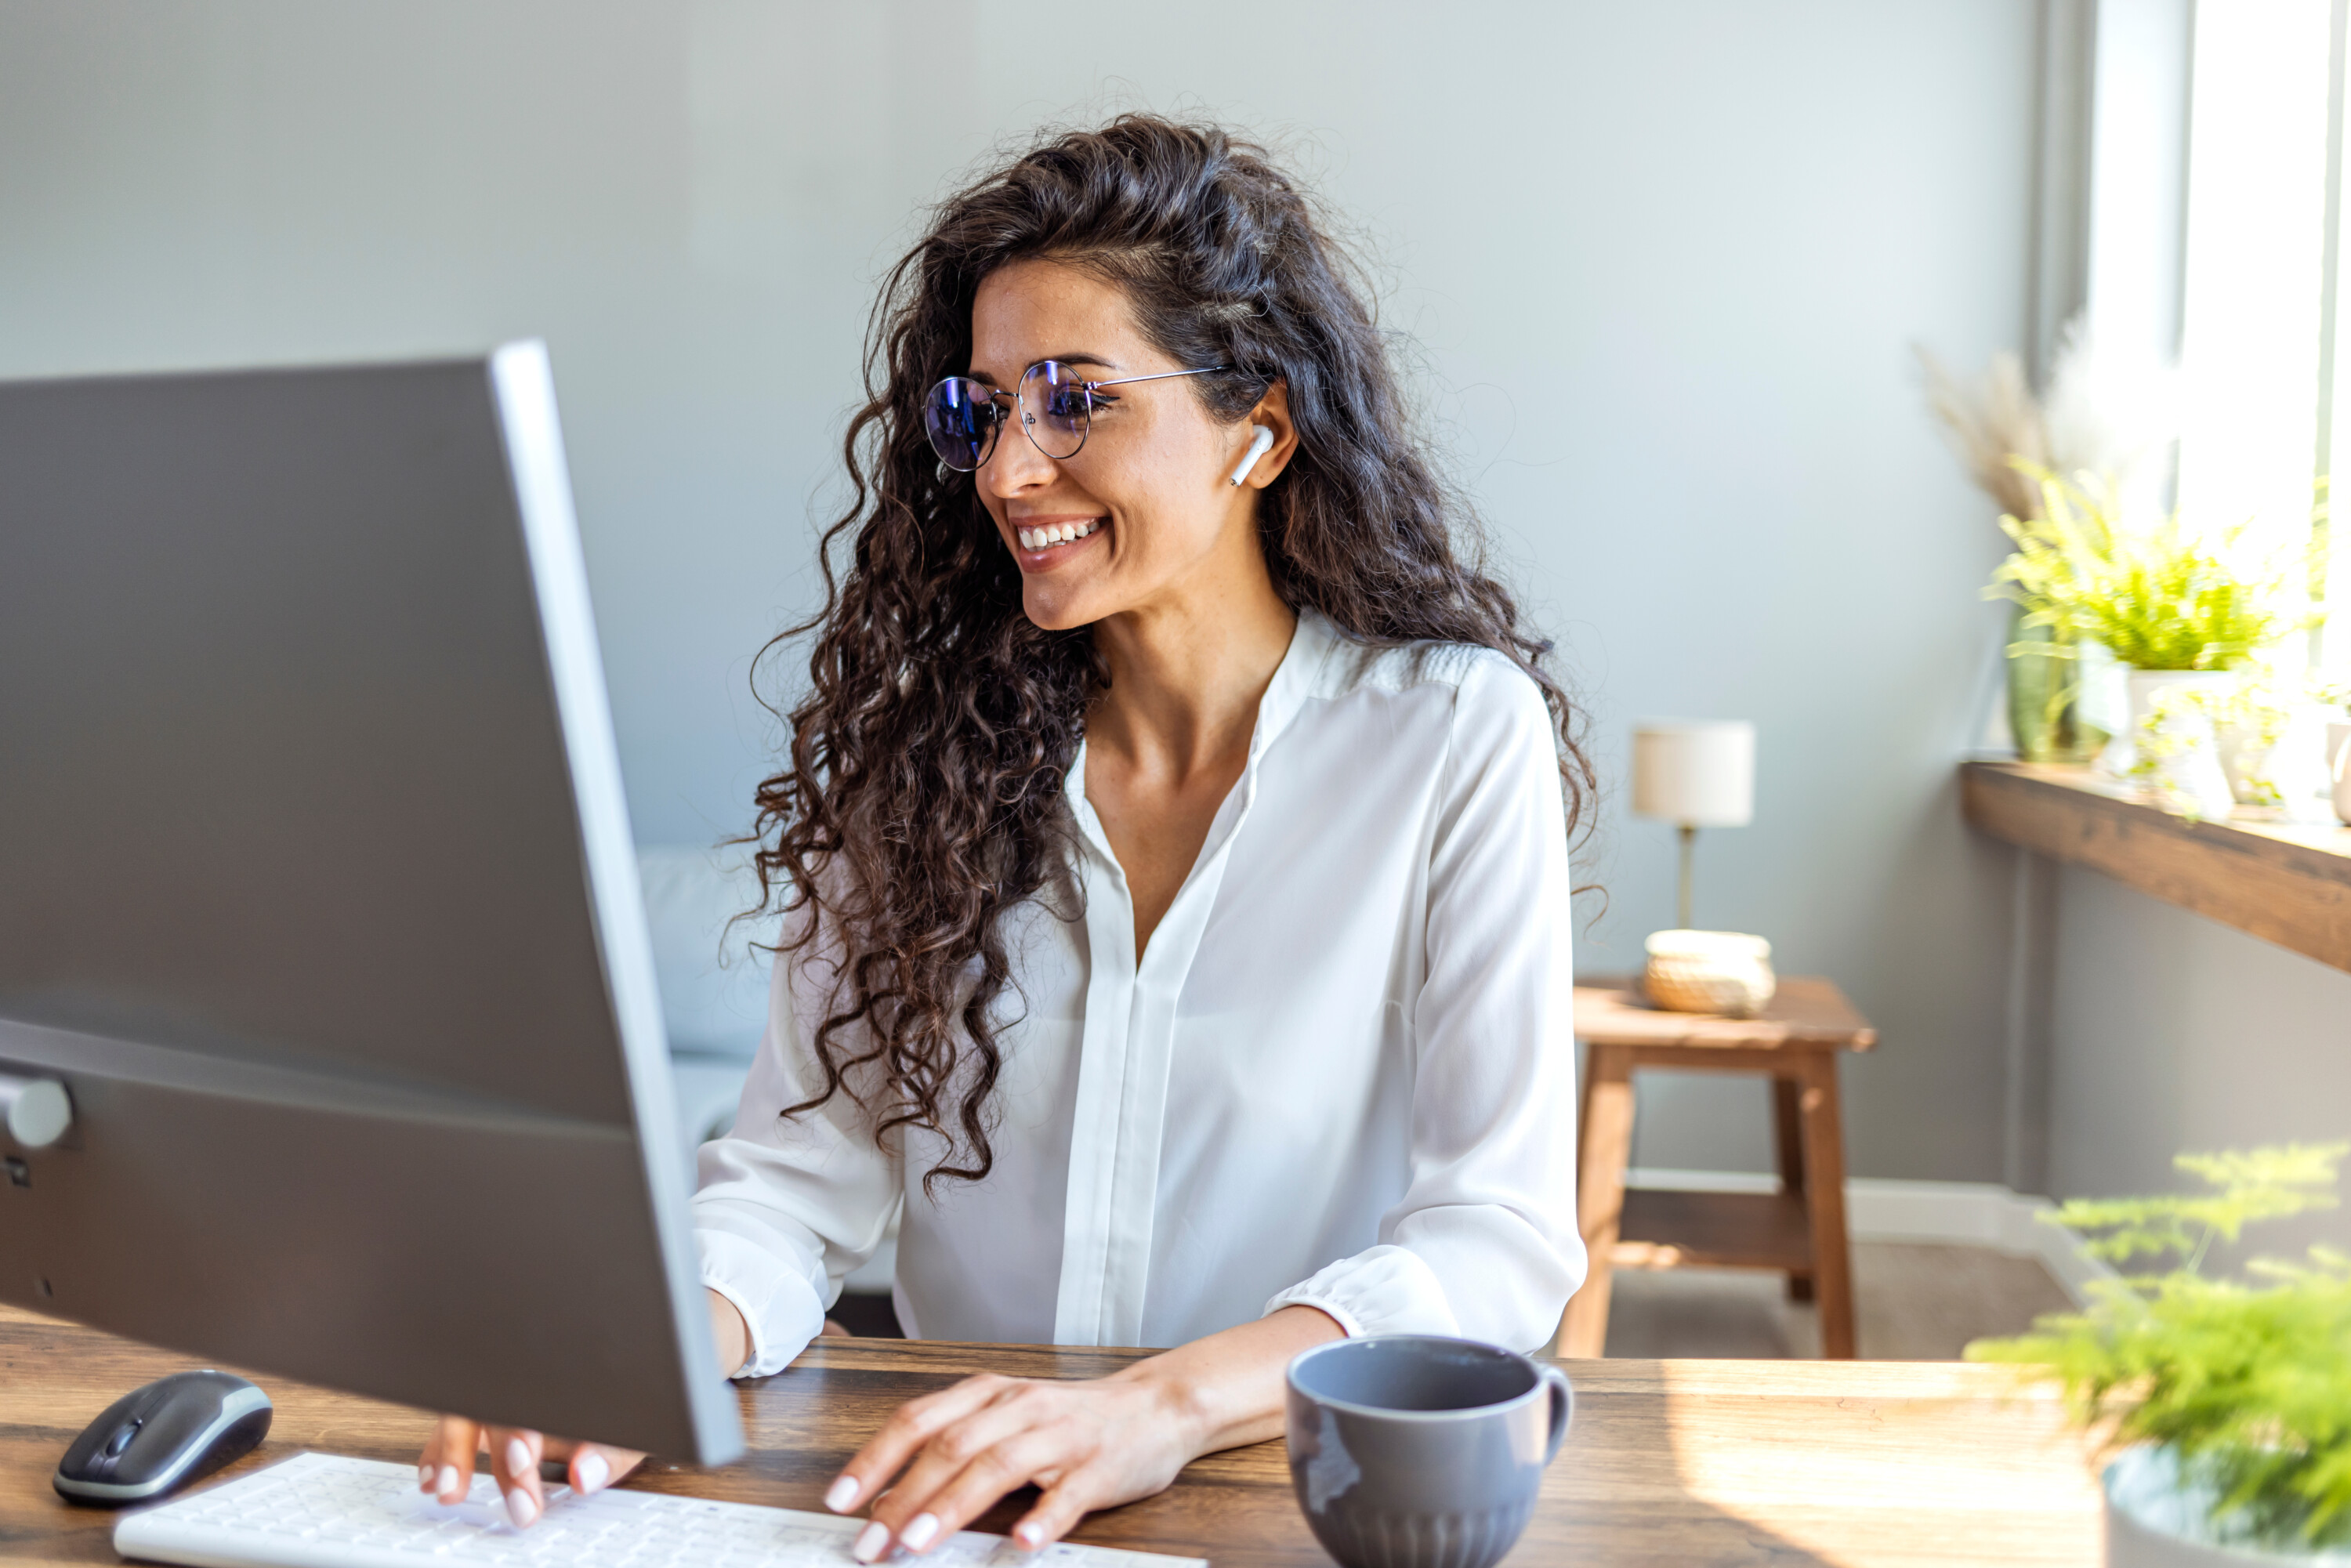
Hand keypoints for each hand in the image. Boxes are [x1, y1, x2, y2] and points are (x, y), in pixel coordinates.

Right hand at [415, 1289, 758, 1527]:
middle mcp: (532, 1361)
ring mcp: (511, 1376)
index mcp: (565, 1353)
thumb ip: (618, 1444)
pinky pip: (459, 1418)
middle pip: (500, 1402)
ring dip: (451, 1450)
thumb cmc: (658, 1366)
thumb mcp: (654, 1404)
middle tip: (517, 1501)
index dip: (524, 1432)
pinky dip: (441, 1447)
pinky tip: (433, 1476)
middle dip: (500, 1456)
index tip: (527, 1464)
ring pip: (467, 1405)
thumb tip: (584, 1475)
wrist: (669, 1332)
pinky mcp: (500, 1398)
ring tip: (447, 1489)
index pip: (533, 1388)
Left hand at [826, 1371, 1196, 1559]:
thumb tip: (889, 1501)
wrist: (1154, 1406)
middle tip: (871, 1544)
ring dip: (955, 1506)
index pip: (919, 1421)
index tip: (839, 1501)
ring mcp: (1061, 1435)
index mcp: (989, 1394)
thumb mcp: (1005, 1420)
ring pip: (999, 1465)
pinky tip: (1022, 1542)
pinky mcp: (1100, 1466)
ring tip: (921, 1543)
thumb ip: (952, 1449)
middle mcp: (1020, 1407)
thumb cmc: (1069, 1420)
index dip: (875, 1460)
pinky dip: (1044, 1517)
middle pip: (951, 1446)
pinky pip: (1068, 1494)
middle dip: (904, 1497)